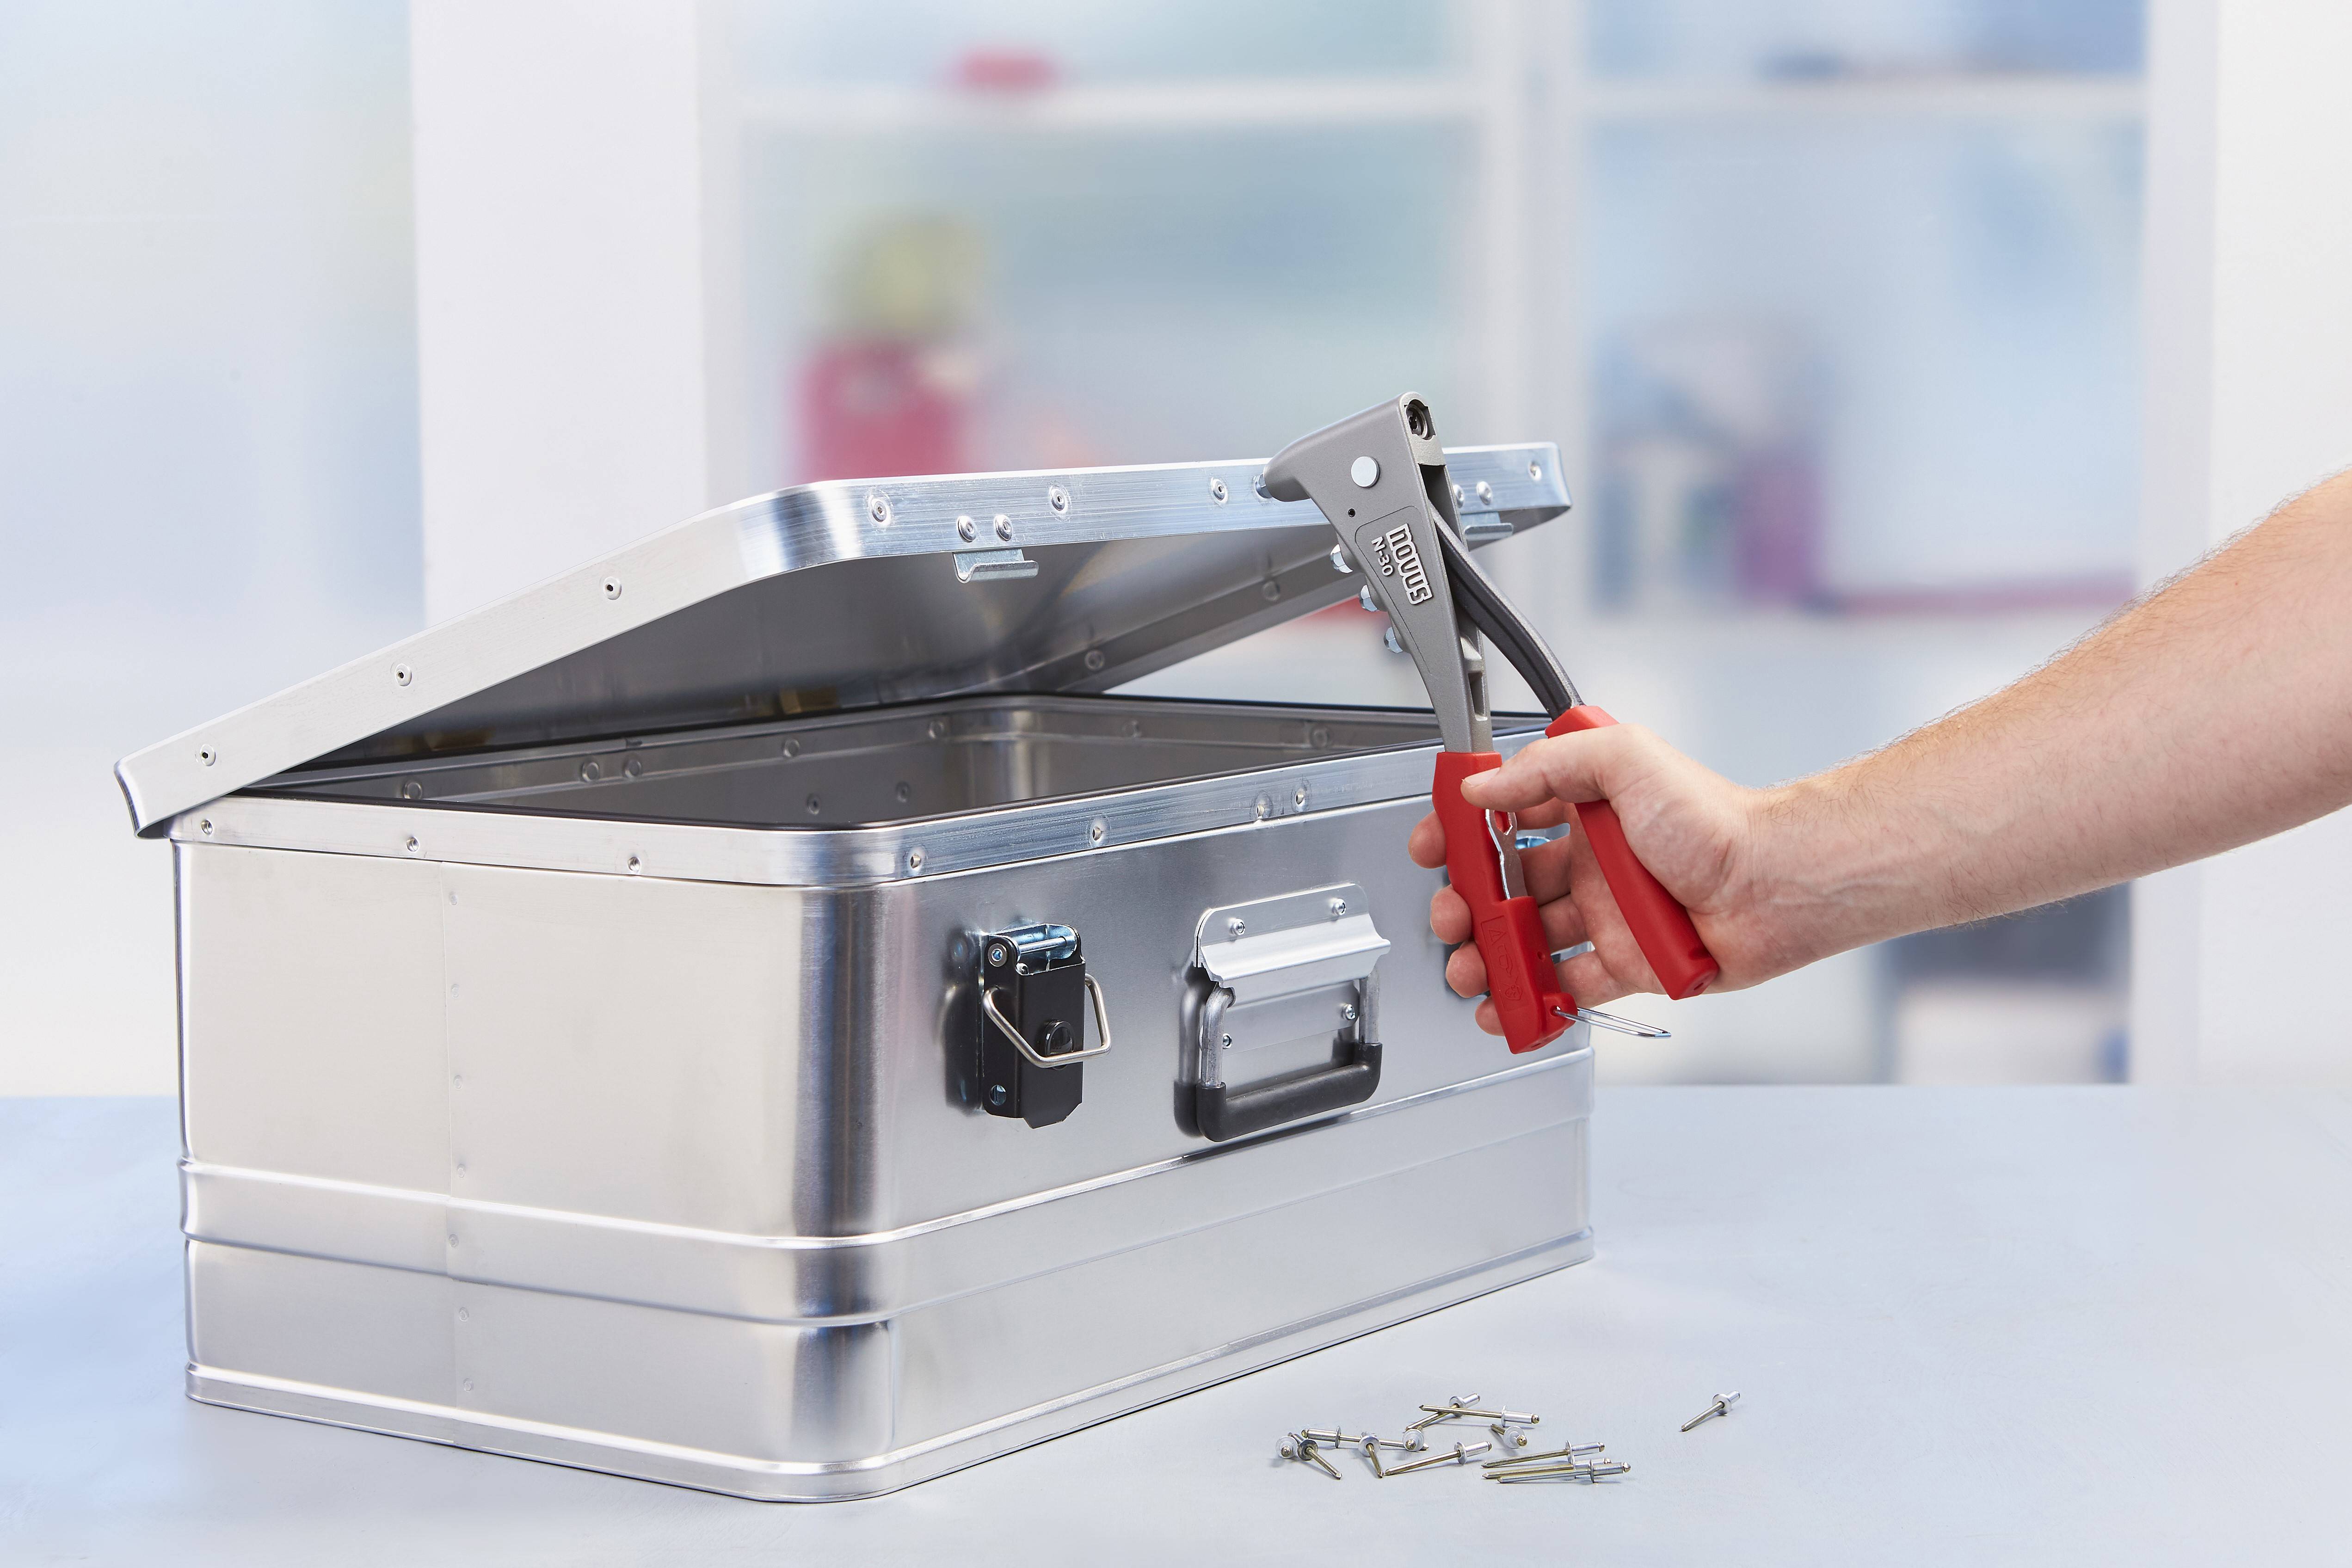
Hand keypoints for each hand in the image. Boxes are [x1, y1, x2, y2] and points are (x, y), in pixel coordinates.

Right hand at [1408, 723, 1783, 1032]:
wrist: (1772, 885)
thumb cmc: (1716, 819)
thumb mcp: (1624, 758)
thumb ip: (1546, 766)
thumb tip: (1483, 787)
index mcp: (1588, 812)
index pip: (1508, 817)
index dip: (1465, 832)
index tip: (1437, 845)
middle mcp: (1593, 864)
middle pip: (1509, 887)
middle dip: (1468, 905)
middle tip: (1452, 918)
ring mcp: (1607, 916)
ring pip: (1531, 940)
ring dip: (1491, 956)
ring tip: (1469, 968)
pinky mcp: (1627, 964)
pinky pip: (1569, 985)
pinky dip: (1533, 998)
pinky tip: (1509, 1004)